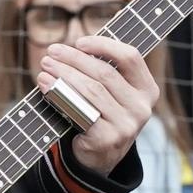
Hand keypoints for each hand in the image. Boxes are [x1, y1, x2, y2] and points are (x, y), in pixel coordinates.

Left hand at [35, 36, 158, 177]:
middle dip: (74, 59)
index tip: (79, 41)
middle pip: (105, 73)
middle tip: (52, 52)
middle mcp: (142, 107)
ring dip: (64, 74)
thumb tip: (88, 35)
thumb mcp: (111, 92)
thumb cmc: (101, 114)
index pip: (130, 57)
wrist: (99, 157)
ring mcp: (127, 125)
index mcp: (147, 89)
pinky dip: (60, 95)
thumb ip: (105, 67)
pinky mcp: (107, 138)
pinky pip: (81, 110)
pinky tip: (46, 87)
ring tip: (45, 67)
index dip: (104, 45)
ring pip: (92, 90)